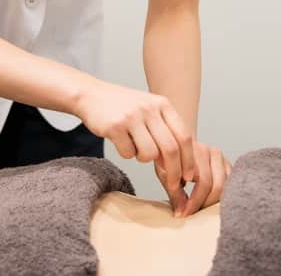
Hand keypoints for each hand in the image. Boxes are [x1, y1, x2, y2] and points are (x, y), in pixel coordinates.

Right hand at [74, 80, 195, 190]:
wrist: (91, 95)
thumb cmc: (123, 107)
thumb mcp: (149, 110)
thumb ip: (165, 131)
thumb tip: (180, 164)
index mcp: (162, 104)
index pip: (184, 136)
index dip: (189, 159)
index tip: (190, 176)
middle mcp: (149, 108)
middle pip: (170, 148)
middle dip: (174, 172)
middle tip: (173, 185)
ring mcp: (132, 116)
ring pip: (150, 154)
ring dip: (144, 158)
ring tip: (135, 146)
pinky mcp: (115, 126)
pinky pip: (128, 153)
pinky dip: (127, 153)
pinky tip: (121, 141)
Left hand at [154, 139, 231, 216]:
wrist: (175, 148)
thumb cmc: (170, 162)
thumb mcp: (166, 175)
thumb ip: (175, 193)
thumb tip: (181, 212)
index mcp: (196, 150)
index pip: (203, 182)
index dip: (195, 202)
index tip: (185, 213)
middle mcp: (211, 151)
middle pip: (217, 186)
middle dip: (205, 203)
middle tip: (193, 214)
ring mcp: (221, 158)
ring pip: (225, 187)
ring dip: (213, 202)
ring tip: (200, 209)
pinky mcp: (227, 164)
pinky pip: (230, 184)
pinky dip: (221, 196)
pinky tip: (208, 202)